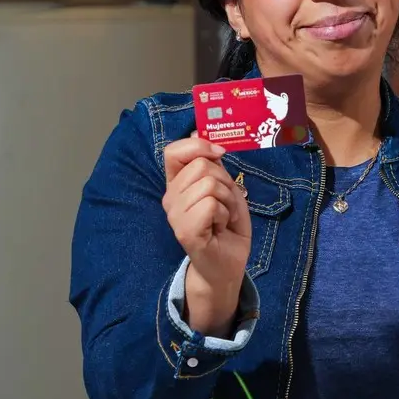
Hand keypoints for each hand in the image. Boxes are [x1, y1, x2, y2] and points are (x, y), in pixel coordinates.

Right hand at [162, 136, 250, 335]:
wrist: (227, 264)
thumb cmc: (226, 227)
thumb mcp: (225, 189)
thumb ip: (213, 165)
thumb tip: (198, 134)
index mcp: (177, 185)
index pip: (173, 152)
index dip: (198, 146)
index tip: (219, 155)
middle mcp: (170, 198)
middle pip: (202, 166)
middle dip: (225, 183)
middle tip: (226, 205)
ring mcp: (175, 215)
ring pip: (209, 184)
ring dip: (228, 201)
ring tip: (224, 217)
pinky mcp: (185, 230)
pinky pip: (210, 205)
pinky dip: (225, 214)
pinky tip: (220, 227)